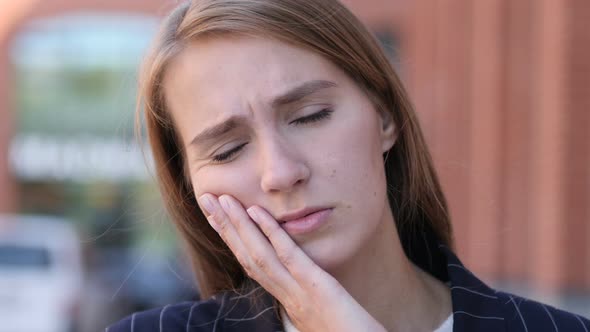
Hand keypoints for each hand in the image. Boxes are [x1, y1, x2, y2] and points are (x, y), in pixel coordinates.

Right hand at [198, 193, 386, 331]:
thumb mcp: (325, 313)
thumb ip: (308, 296)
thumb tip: (300, 280)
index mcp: (288, 300)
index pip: (252, 265)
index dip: (231, 240)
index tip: (216, 217)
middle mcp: (287, 297)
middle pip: (247, 257)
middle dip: (224, 227)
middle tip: (206, 199)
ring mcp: (300, 294)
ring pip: (259, 256)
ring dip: (238, 226)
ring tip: (222, 200)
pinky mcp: (318, 289)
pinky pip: (290, 257)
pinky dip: (271, 233)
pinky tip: (258, 212)